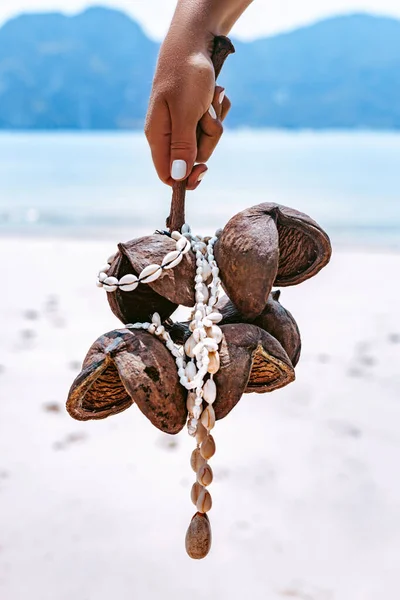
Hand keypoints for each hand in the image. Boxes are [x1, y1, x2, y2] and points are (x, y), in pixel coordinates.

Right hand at [145, 39, 230, 189]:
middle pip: (193, 158)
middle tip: (206, 114)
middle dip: (207, 139)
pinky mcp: (195, 114)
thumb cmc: (186, 75)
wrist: (195, 42)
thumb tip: (178, 177)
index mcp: (158, 136)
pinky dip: (218, 111)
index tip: (204, 169)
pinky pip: (212, 125)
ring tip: (210, 98)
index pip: (167, 174)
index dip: (185, 178)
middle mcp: (168, 133)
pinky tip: (214, 94)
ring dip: (215, 121)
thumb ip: (182, 146)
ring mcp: (182, 123)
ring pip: (206, 141)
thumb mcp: (186, 113)